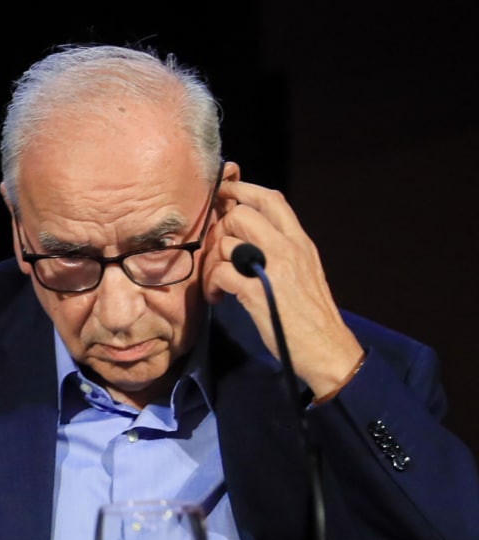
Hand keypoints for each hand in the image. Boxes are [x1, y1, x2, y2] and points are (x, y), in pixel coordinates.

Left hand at [202, 171, 363, 396]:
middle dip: (220, 230)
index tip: (224, 193)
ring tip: (216, 284)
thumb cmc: (311, 315)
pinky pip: (220, 273)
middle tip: (217, 253)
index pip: (272, 199)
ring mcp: (272, 269)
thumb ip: (282, 250)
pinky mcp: (256, 293)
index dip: (243, 190)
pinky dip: (211, 285)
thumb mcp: (304, 272)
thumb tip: (251, 236)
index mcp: (301, 242)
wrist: (328, 350)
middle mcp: (289, 249)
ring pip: (225, 243)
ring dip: (211, 262)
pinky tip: (218, 297)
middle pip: (241, 214)